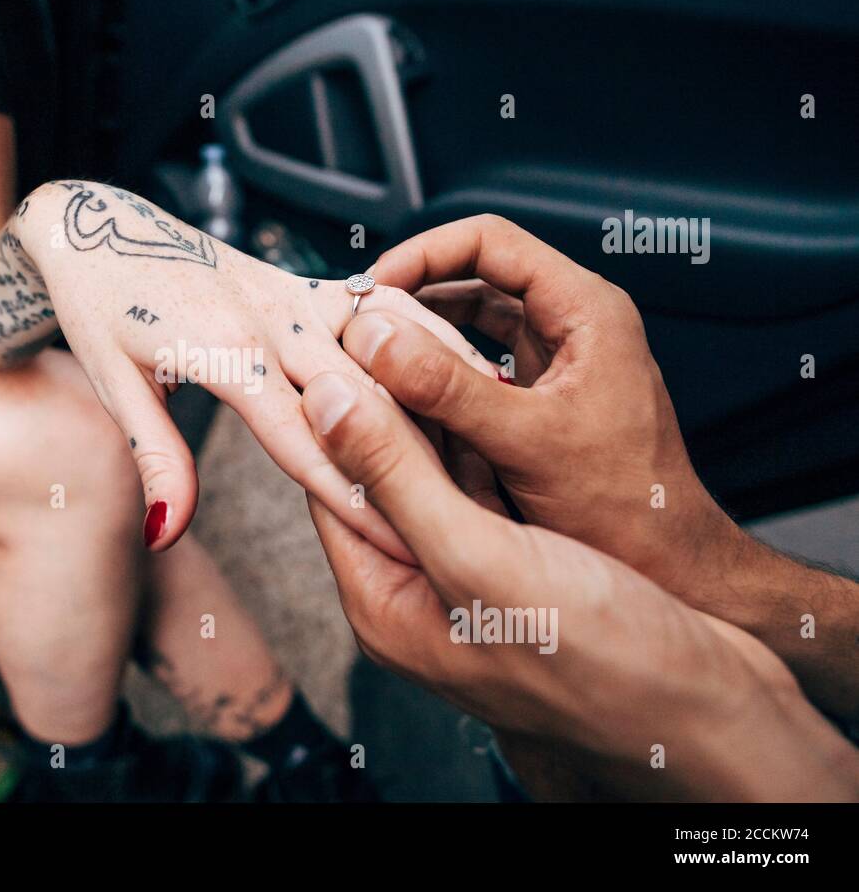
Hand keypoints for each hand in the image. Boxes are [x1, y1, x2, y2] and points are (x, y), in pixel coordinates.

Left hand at [8, 181, 496, 559]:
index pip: (305, 442)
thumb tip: (167, 534)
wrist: (98, 229)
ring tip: (499, 446)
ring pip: (396, 347)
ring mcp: (300, 293)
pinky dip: (436, 339)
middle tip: (472, 518)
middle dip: (419, 465)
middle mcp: (274, 317)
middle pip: (369, 400)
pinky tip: (477, 371)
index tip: (405, 548)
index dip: (357, 499)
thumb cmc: (102, 311)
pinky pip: (390, 310)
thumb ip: (156, 462)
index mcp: (225, 351)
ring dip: (446, 396)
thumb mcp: (114, 389)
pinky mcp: (312, 281)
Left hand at [300, 369, 858, 799]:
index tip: (333, 342)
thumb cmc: (595, 653)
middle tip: (376, 323)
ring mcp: (468, 579)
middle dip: (376, 405)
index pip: (331, 492)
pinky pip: (479, 486)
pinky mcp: (518, 565)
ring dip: (426, 411)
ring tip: (417, 331)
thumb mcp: (475, 556)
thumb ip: (394, 478)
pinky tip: (477, 380)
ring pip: (429, 475)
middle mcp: (417, 594)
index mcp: (386, 606)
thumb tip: (322, 403)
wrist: (705, 704)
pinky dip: (475, 436)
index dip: (331, 416)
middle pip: (377, 480)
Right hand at [358, 214, 733, 593]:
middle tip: (356, 324)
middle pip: (475, 275)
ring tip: (368, 356)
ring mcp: (555, 363)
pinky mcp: (539, 400)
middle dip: (412, 293)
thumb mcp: (525, 442)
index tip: (370, 289)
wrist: (669, 568)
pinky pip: (475, 367)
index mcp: (586, 310)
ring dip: (418, 334)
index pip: (490, 241)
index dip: (422, 254)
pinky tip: (398, 397)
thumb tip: (372, 336)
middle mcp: (573, 325)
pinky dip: (434, 374)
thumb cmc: (623, 508)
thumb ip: (446, 388)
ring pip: (471, 323)